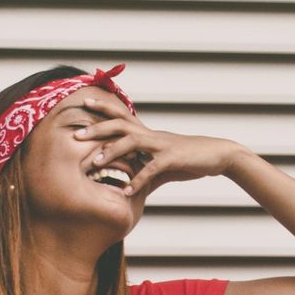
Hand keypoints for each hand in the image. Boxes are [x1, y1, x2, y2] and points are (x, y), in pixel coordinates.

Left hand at [74, 97, 245, 195]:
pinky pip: (152, 169)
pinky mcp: (173, 159)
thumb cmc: (189, 159)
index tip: (83, 102)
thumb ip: (144, 173)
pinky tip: (126, 192)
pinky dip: (138, 180)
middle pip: (120, 124)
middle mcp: (152, 135)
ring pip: (132, 141)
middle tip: (76, 135)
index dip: (103, 108)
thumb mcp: (163, 165)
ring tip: (95, 163)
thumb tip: (128, 188)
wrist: (218, 156)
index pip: (121, 116)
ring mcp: (162, 145)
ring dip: (113, 151)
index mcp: (148, 134)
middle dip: (97, 128)